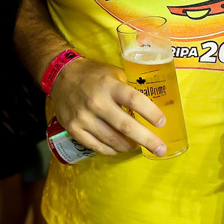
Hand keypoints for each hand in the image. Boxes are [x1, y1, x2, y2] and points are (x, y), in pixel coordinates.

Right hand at [49, 56, 166, 156]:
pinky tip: (120, 148)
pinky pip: (97, 147)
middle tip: (161, 149)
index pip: (134, 100)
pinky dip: (112, 150)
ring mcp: (83, 118)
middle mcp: (97, 102)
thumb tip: (150, 106)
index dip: (151, 113)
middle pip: (126, 127)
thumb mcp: (113, 73)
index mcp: (109, 85)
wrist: (61, 76)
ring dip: (130, 146)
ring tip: (139, 146)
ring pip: (112, 141)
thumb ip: (129, 88)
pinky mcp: (73, 129)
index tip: (162, 123)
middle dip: (147, 140)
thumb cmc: (93, 75)